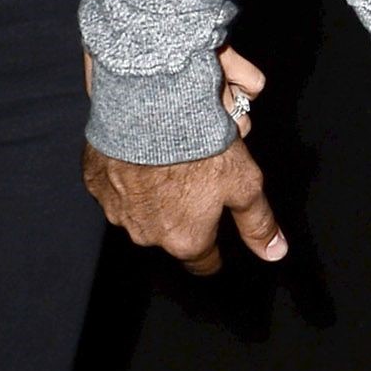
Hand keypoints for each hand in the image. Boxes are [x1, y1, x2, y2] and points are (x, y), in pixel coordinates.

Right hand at [84, 45, 280, 274]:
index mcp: (185, 240)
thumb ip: (258, 222)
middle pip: (170, 235)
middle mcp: (147, 234)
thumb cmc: (199, 145)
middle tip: (196, 179)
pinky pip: (114, 185)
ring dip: (152, 195)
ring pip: (140, 212)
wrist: (148, 106)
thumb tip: (275, 252)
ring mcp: (117, 209)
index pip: (203, 263)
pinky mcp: (95, 182)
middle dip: (182, 215)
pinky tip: (141, 151)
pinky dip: (127, 174)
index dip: (214, 251)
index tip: (218, 235)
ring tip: (168, 162)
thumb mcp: (244, 183)